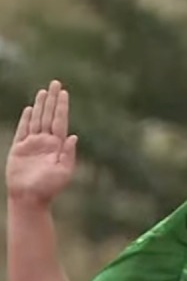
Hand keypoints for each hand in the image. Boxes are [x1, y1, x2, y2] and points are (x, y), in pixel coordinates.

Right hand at [6, 80, 77, 207]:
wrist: (29, 198)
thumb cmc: (48, 188)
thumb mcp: (64, 172)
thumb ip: (68, 154)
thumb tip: (74, 137)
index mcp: (58, 146)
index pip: (60, 121)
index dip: (62, 107)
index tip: (64, 93)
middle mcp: (46, 142)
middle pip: (49, 116)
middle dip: (52, 100)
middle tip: (56, 83)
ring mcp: (32, 144)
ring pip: (37, 119)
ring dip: (40, 105)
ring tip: (44, 91)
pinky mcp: (19, 148)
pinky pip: (23, 130)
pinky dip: (26, 119)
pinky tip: (30, 109)